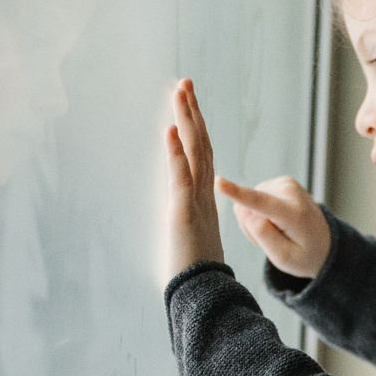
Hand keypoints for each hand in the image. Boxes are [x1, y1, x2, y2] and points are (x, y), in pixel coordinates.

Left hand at [164, 78, 223, 275]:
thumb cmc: (196, 271)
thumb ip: (188, 219)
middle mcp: (203, 194)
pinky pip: (181, 178)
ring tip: (180, 93)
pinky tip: (171, 132)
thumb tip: (182, 212)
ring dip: (186, 121)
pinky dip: (176, 154)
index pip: (201, 154)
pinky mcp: (184, 213)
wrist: (204, 293)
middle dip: (192, 112)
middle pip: (200, 144)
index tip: (188, 102)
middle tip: (185, 83)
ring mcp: (196, 201)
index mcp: (204, 197)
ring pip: (194, 153)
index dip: (196, 127)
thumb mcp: (190, 237)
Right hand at [217, 173, 331, 279]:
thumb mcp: (284, 258)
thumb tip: (242, 208)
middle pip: (248, 210)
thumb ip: (262, 235)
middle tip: (274, 241)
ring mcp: (285, 184)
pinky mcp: (279, 182)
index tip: (218, 181)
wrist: (324, 243)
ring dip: (257, 222)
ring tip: (279, 231)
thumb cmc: (304, 255)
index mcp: (294, 214)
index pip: (261, 203)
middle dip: (252, 228)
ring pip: (248, 204)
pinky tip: (278, 221)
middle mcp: (291, 193)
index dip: (238, 193)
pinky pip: (253, 198)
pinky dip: (261, 213)